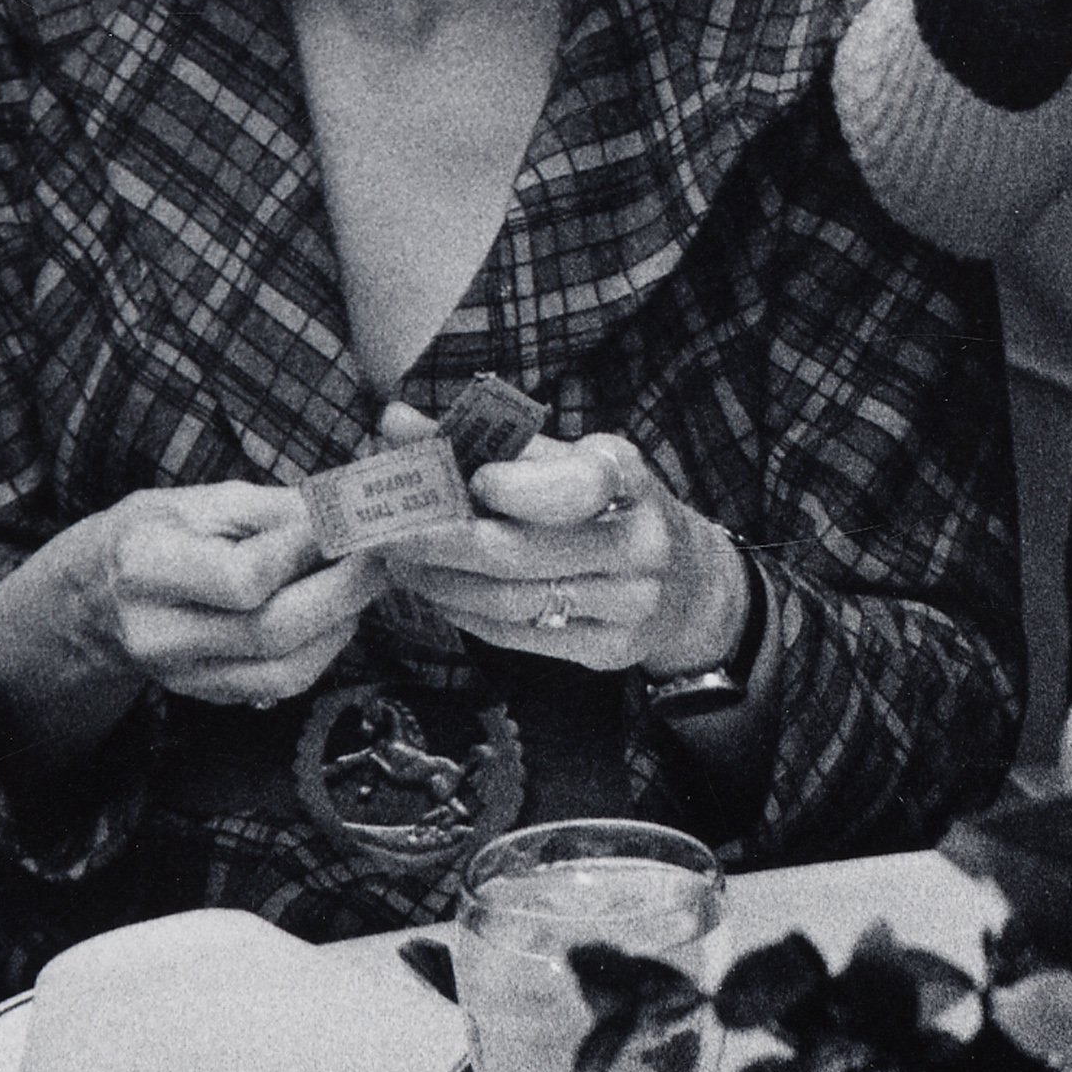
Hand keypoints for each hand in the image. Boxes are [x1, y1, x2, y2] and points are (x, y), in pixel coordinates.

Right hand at [0, 482, 378, 714]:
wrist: (98, 596)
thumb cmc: (156, 532)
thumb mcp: (201, 500)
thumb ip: (272, 510)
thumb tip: (345, 515)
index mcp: (147, 566)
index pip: (243, 576)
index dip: (306, 550)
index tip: (346, 521)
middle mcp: (159, 633)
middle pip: (272, 630)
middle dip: (342, 592)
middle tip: (380, 556)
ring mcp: (181, 675)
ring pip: (285, 671)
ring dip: (341, 627)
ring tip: (364, 585)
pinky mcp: (207, 696)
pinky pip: (280, 686)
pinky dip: (322, 652)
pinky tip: (337, 615)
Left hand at [371, 406, 749, 675]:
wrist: (686, 580)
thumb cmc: (604, 503)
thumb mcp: (563, 459)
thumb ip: (483, 440)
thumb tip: (395, 420)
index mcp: (628, 476)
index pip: (577, 485)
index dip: (520, 488)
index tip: (471, 481)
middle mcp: (639, 542)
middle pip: (523, 552)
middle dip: (441, 542)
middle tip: (385, 530)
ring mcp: (630, 605)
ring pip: (514, 601)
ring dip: (444, 584)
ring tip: (400, 563)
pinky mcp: (611, 651)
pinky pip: (523, 636)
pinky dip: (469, 615)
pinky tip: (440, 593)